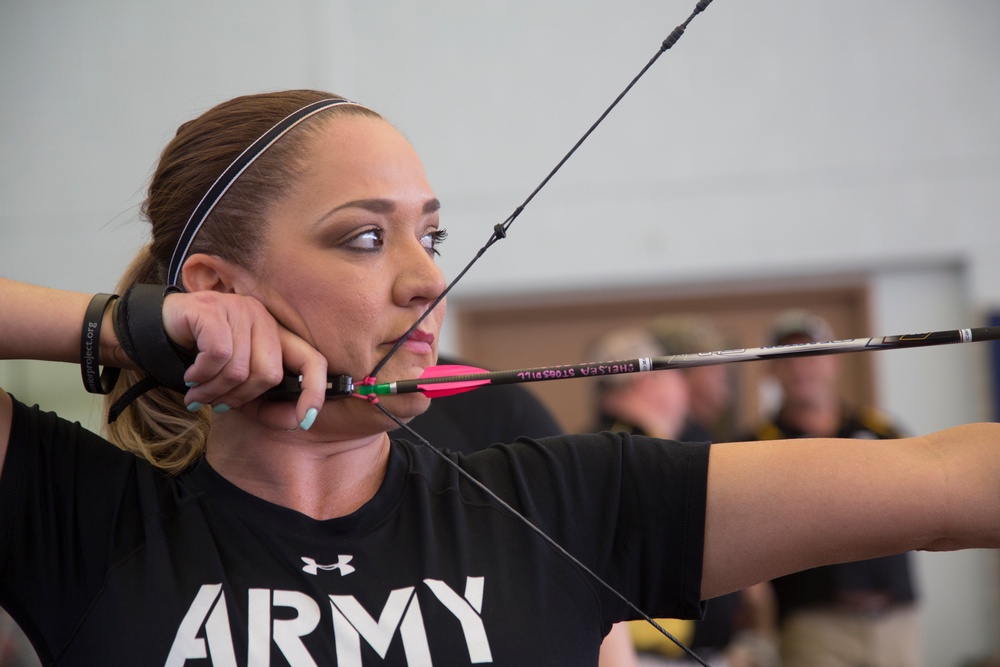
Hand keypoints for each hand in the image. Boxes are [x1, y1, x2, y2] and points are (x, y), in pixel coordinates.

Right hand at [161, 290, 327, 429]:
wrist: (157, 334)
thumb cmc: (202, 362)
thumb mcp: (239, 389)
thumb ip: (266, 406)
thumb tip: (298, 421)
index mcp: (276, 334)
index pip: (312, 360)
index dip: (315, 391)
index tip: (308, 420)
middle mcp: (262, 317)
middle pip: (269, 373)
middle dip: (240, 398)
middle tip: (216, 404)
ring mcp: (238, 309)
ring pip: (239, 369)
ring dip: (213, 391)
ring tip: (198, 392)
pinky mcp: (212, 309)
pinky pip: (218, 355)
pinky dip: (202, 375)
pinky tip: (191, 375)